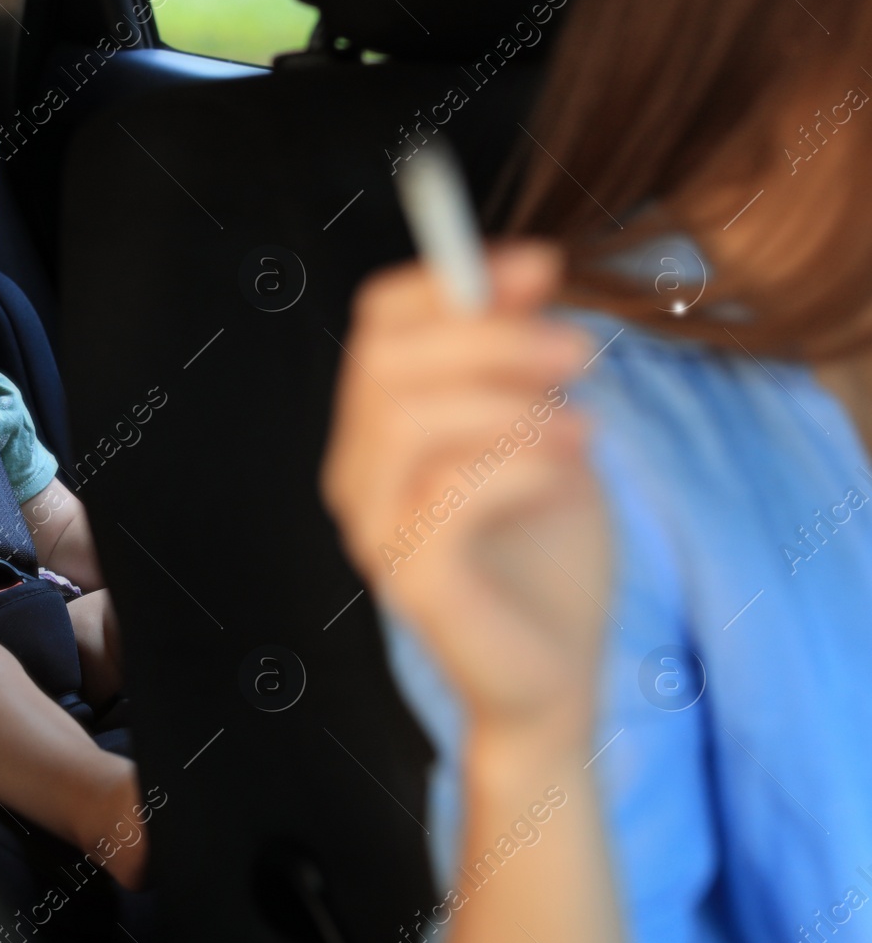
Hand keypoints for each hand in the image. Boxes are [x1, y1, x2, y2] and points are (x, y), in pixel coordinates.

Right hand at [319, 241, 611, 743]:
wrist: (557, 676)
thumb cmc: (545, 552)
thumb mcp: (544, 430)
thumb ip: (522, 359)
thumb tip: (522, 268)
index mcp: (378, 428)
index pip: (378, 324)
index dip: (452, 278)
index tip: (542, 266)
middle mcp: (357, 474)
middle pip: (386, 362)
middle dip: (489, 337)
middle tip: (580, 350)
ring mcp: (373, 529)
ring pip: (406, 419)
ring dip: (509, 402)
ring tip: (584, 424)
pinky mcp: (410, 580)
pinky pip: (448, 493)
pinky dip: (521, 464)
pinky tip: (572, 469)